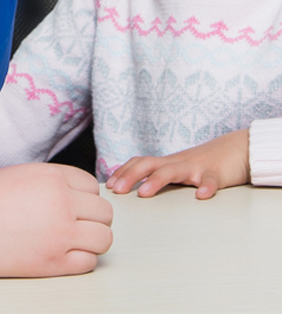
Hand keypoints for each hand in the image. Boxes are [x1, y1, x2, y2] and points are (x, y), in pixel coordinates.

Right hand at [0, 163, 112, 279]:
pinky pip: (90, 262)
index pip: (92, 184)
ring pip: (104, 237)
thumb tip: (72, 190)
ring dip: (93, 238)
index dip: (84, 194)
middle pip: (103, 211)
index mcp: (52, 178)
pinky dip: (82, 258)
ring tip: (75, 238)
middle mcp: (62, 203)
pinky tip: (65, 253)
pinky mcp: (55, 263)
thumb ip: (50, 179)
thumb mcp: (20, 173)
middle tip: (77, 221)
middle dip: (93, 216)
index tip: (75, 202)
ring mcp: (61, 234)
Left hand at [105, 129, 249, 199]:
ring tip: (143, 193)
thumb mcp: (180, 169)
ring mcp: (196, 167)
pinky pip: (211, 180)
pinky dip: (207, 187)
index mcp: (167, 163)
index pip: (139, 163)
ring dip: (156, 181)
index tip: (108, 185)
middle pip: (148, 164)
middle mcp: (177, 162)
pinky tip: (202, 196)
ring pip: (173, 171)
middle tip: (116, 190)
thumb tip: (138, 190)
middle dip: (130, 176)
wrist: (237, 149)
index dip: (123, 172)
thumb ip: (162, 177)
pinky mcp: (217, 174)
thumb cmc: (205, 164)